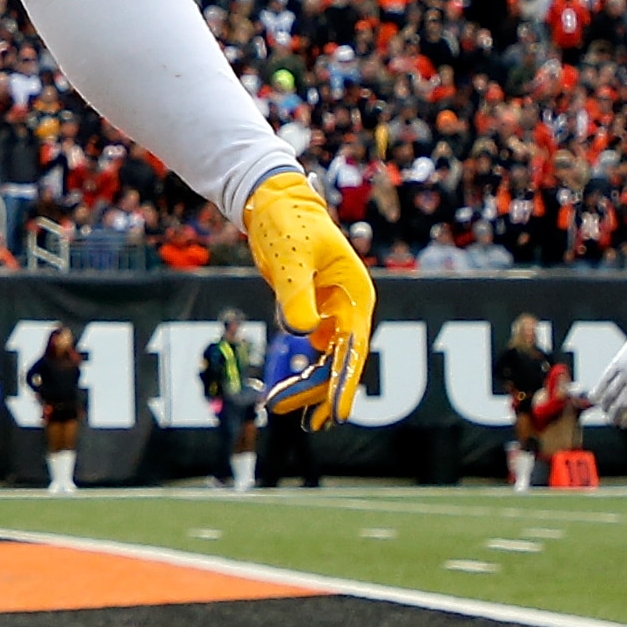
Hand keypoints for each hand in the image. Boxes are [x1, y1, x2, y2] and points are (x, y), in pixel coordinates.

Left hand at [243, 170, 373, 426]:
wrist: (272, 202)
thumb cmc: (288, 224)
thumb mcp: (291, 259)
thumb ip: (296, 296)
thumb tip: (301, 334)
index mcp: (354, 294)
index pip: (354, 347)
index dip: (346, 381)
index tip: (339, 413)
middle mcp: (347, 306)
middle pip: (339, 358)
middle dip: (322, 390)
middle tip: (308, 423)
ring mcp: (330, 310)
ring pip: (324, 357)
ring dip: (309, 384)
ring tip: (283, 408)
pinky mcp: (311, 310)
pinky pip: (310, 346)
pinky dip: (301, 367)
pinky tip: (288, 388)